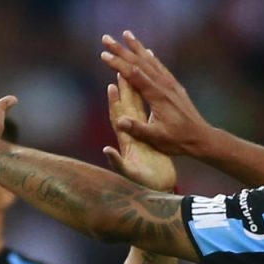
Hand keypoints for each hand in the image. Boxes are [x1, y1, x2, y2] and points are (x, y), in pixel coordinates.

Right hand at [100, 31, 214, 158]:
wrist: (201, 138)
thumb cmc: (177, 141)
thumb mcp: (156, 138)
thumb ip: (137, 129)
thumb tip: (119, 121)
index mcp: (157, 96)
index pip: (133, 74)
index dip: (117, 63)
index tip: (103, 54)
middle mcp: (164, 85)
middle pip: (140, 62)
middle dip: (121, 49)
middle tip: (106, 38)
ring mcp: (171, 84)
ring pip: (151, 60)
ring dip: (136, 47)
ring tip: (126, 35)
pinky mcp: (175, 87)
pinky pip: (160, 67)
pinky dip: (150, 57)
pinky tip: (147, 52)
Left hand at [102, 72, 176, 192]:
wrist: (157, 191)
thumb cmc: (144, 185)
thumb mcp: (129, 174)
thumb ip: (116, 162)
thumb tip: (105, 150)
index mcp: (127, 142)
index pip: (118, 118)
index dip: (114, 103)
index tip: (111, 86)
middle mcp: (131, 137)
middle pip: (126, 108)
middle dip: (123, 90)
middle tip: (120, 71)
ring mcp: (140, 137)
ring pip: (136, 110)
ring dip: (134, 93)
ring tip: (131, 76)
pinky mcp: (150, 138)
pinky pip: (147, 116)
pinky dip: (146, 104)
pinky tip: (148, 92)